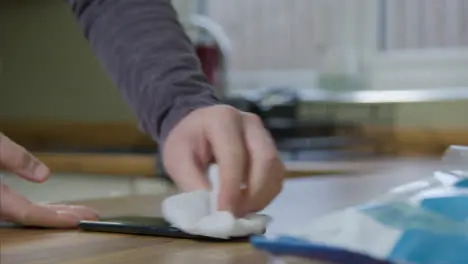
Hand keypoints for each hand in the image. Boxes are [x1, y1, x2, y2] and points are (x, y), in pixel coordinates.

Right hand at [0, 133, 98, 227]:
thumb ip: (16, 158)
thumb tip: (45, 175)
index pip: (27, 213)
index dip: (54, 218)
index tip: (78, 220)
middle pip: (31, 216)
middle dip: (63, 216)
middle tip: (91, 216)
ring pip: (26, 212)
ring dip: (54, 212)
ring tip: (79, 212)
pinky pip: (20, 207)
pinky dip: (40, 208)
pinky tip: (53, 208)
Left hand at [163, 105, 283, 215]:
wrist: (197, 127)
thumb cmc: (187, 142)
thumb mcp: (177, 159)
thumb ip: (191, 183)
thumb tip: (211, 210)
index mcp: (223, 118)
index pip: (234, 155)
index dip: (231, 188)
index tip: (223, 213)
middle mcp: (249, 123)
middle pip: (265, 159)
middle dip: (253, 193)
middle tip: (235, 215)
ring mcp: (264, 134)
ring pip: (275, 169)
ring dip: (261, 196)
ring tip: (240, 211)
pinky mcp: (272, 149)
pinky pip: (277, 175)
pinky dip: (266, 194)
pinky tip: (248, 204)